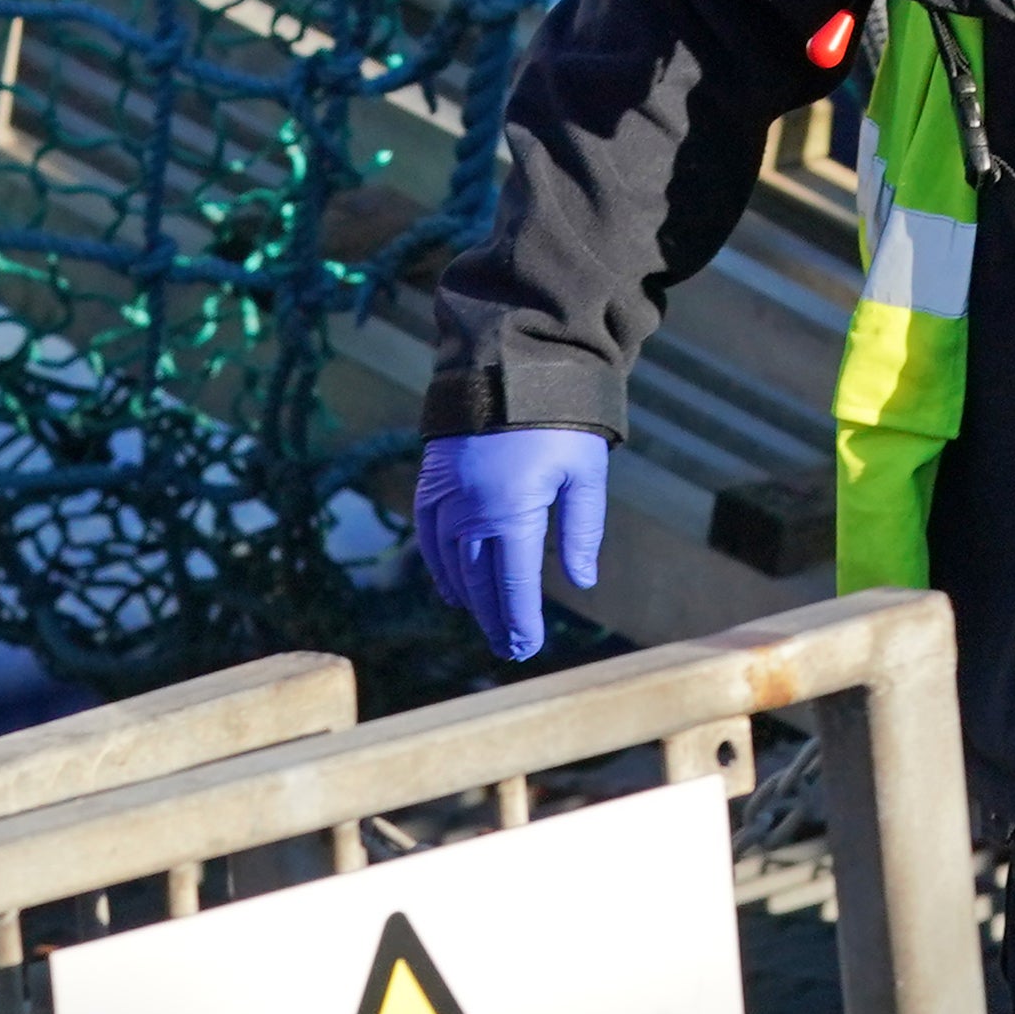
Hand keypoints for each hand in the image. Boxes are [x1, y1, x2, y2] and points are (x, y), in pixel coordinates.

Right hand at [413, 429, 608, 661]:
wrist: (510, 365)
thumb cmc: (561, 421)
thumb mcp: (585, 474)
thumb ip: (582, 530)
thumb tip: (582, 581)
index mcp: (512, 512)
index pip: (515, 583)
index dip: (520, 619)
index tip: (527, 646)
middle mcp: (470, 510)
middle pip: (480, 581)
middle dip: (495, 617)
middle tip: (509, 647)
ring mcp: (445, 496)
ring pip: (451, 563)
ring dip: (467, 597)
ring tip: (484, 621)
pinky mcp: (431, 480)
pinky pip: (429, 536)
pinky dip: (439, 566)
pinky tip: (451, 586)